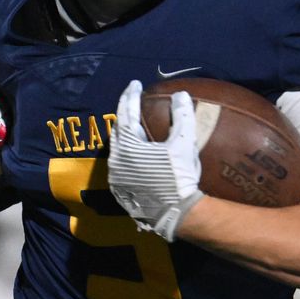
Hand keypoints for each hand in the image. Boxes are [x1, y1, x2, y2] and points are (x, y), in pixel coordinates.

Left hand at [107, 80, 203, 241]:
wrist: (174, 214)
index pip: (126, 112)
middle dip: (125, 114)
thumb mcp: (183, 144)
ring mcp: (116, 176)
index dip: (131, 96)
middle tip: (132, 102)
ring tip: (134, 126)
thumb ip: (182, 117)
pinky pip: (120, 165)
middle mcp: (116, 159)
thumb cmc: (178, 178)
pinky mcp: (120, 190)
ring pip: (117, 148)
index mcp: (128, 145)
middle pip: (118, 130)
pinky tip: (136, 154)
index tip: (135, 83)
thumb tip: (180, 94)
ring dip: (125, 135)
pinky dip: (127, 154)